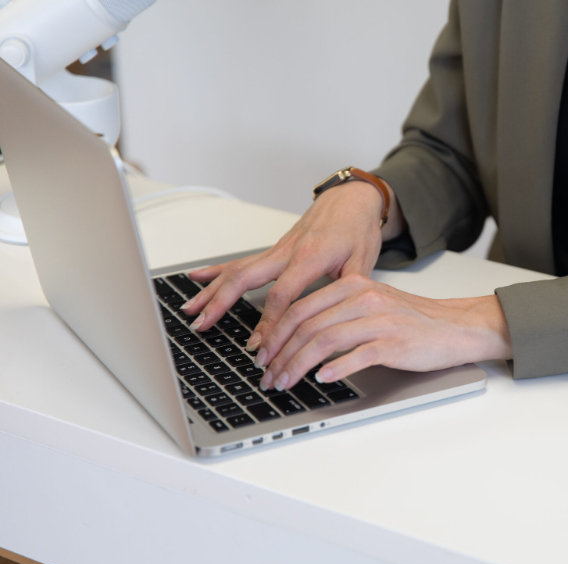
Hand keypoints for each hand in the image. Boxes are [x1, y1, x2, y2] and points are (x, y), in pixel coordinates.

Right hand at [180, 179, 404, 345]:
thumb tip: (341, 319)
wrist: (352, 199)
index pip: (282, 295)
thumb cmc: (358, 228)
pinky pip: (241, 261)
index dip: (269, 322)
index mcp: (310, 257)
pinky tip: (197, 278)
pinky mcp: (274, 250)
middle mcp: (287, 252)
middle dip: (220, 304)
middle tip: (202, 326)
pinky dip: (217, 270)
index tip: (259, 346)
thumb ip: (350, 290)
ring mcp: (277, 250)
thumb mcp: (363, 261)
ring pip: (237, 270)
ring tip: (190, 309)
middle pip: (245, 278)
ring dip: (211, 290)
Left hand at [253, 274, 511, 390]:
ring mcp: (379, 321)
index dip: (275, 334)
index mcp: (354, 286)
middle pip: (307, 326)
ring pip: (325, 342)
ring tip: (285, 382)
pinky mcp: (394, 343)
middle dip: (280, 354)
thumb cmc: (415, 321)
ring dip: (298, 365)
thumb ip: (339, 313)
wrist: (457, 326)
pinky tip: (322, 379)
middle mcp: (364, 299)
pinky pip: (357, 355)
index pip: (302, 308)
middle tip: (267, 375)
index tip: (263, 355)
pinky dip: (335, 368)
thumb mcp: (373, 305)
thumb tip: (300, 336)